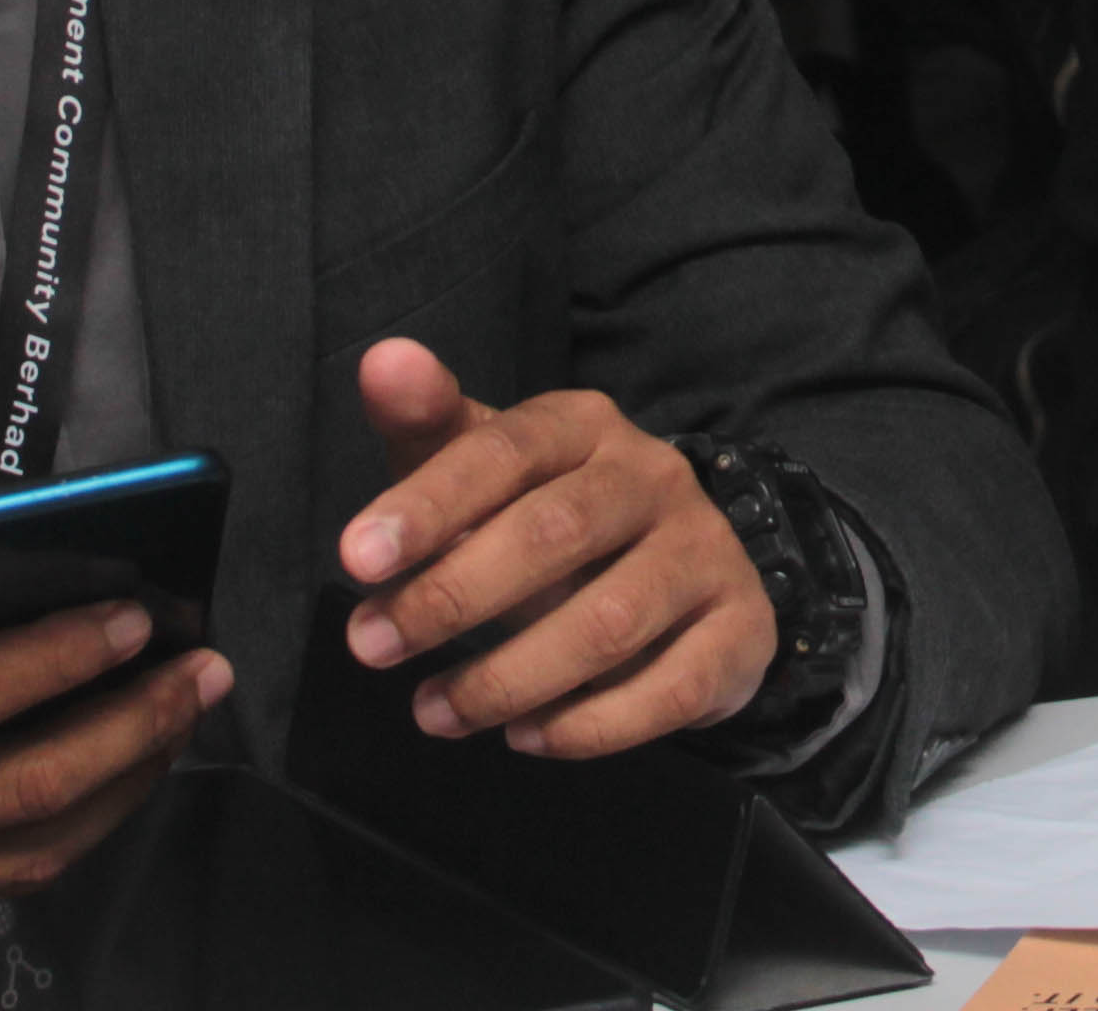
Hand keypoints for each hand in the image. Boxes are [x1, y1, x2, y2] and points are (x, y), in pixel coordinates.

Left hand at [335, 338, 774, 756]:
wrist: (680, 577)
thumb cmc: (548, 517)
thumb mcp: (483, 466)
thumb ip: (428, 422)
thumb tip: (382, 358)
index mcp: (586, 425)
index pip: (506, 451)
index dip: (431, 503)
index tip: (356, 560)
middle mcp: (656, 477)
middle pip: (555, 532)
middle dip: (453, 596)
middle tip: (371, 647)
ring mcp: (707, 553)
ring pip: (609, 622)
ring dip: (508, 679)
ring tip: (432, 713)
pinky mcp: (741, 630)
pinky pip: (669, 690)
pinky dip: (590, 727)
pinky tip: (525, 739)